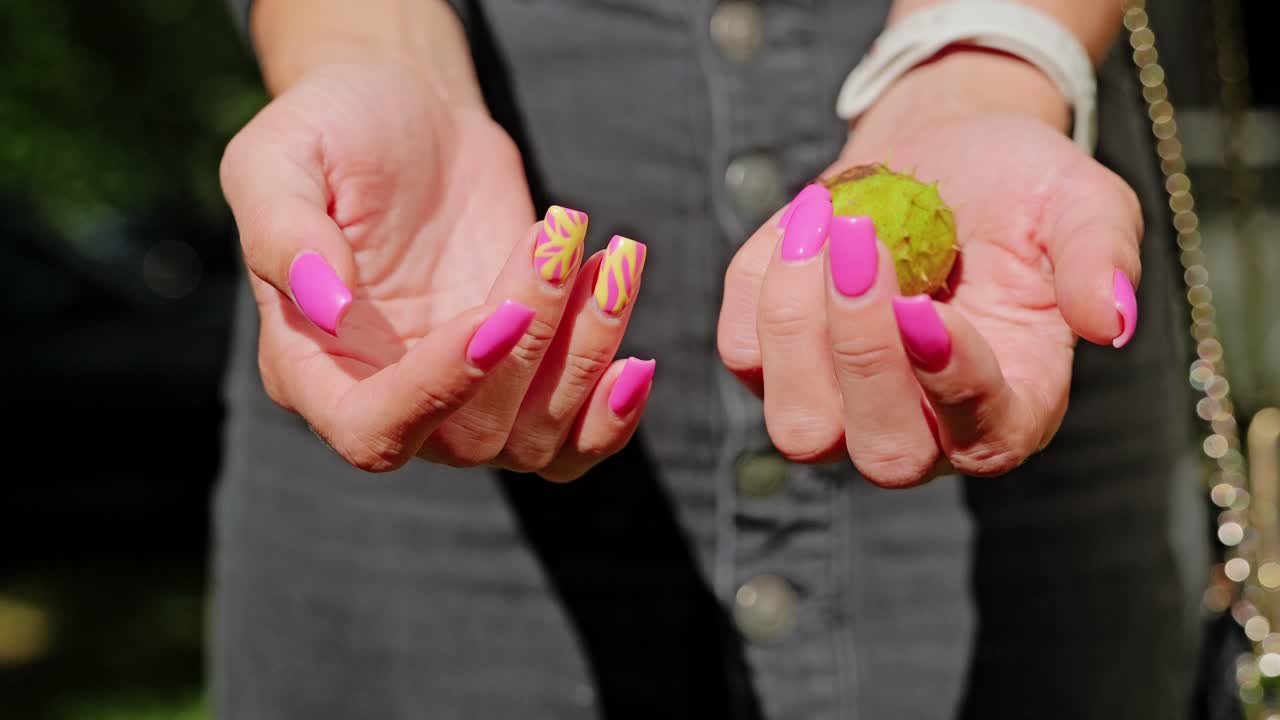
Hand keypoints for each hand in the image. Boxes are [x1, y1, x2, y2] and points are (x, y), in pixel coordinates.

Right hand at [220, 63, 652, 480]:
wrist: (410, 115)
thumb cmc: (334, 129)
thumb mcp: (280, 157)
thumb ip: (285, 232)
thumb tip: (331, 306)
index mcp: (312, 368)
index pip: (372, 430)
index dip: (439, 391)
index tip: (499, 313)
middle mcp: (387, 400)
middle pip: (472, 436)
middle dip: (534, 341)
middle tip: (562, 229)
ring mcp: (462, 397)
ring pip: (535, 440)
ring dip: (588, 355)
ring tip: (614, 256)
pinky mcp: (522, 380)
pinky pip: (574, 444)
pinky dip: (612, 417)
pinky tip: (637, 360)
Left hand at [718, 53, 1139, 487]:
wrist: (937, 157)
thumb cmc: (1019, 189)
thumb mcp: (1081, 202)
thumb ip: (1100, 257)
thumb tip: (1111, 323)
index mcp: (1013, 406)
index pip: (981, 429)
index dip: (949, 379)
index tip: (924, 306)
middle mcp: (925, 429)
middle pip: (880, 452)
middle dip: (860, 350)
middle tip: (863, 239)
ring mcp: (842, 411)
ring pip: (798, 424)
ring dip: (795, 320)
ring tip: (827, 217)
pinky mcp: (775, 371)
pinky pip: (743, 353)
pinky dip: (758, 282)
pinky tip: (805, 221)